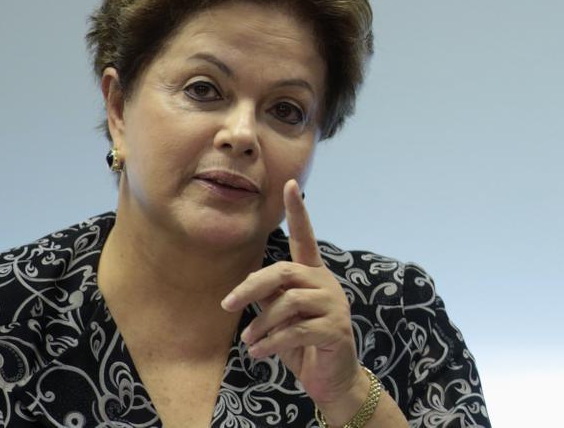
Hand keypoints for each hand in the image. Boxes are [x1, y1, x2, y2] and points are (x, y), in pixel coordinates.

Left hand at [221, 179, 361, 404]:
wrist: (332, 380)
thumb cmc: (302, 343)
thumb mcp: (280, 317)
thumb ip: (269, 297)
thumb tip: (246, 287)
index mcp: (312, 274)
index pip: (304, 237)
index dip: (297, 211)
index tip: (289, 183)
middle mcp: (325, 284)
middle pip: (283, 272)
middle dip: (251, 287)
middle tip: (228, 305)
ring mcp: (334, 306)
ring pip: (288, 304)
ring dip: (261, 324)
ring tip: (248, 340)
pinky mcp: (335, 331)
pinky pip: (295, 331)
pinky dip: (271, 343)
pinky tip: (258, 353)